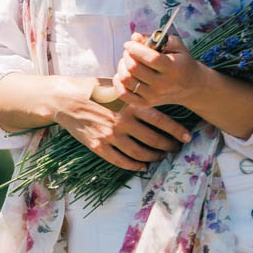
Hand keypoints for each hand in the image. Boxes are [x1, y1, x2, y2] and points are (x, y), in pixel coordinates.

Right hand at [53, 76, 191, 171]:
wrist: (65, 99)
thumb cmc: (93, 89)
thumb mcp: (117, 86)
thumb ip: (136, 95)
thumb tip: (157, 98)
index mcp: (129, 106)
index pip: (160, 121)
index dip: (176, 131)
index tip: (187, 136)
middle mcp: (122, 123)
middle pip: (153, 140)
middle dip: (168, 146)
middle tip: (175, 148)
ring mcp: (110, 137)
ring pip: (139, 154)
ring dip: (154, 157)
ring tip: (161, 157)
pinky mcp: (99, 147)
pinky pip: (121, 161)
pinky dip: (135, 166)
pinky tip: (142, 166)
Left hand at [113, 31, 209, 113]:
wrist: (190, 88)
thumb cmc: (181, 62)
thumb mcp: (176, 46)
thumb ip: (156, 39)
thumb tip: (135, 37)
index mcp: (173, 69)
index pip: (150, 58)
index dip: (135, 48)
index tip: (130, 43)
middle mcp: (163, 85)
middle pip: (134, 68)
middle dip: (127, 55)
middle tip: (129, 51)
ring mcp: (153, 96)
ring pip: (126, 80)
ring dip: (122, 66)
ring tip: (127, 62)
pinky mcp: (145, 103)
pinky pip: (123, 94)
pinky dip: (118, 82)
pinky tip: (123, 74)